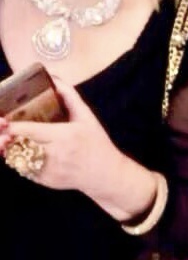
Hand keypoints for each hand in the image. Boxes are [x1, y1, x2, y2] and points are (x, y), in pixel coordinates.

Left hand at [1, 78, 155, 217]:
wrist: (106, 175)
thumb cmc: (96, 143)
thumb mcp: (87, 117)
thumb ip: (69, 96)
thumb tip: (53, 77)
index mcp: (64, 136)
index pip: (31, 131)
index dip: (13, 127)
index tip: (3, 121)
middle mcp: (55, 155)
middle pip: (21, 145)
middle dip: (6, 138)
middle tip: (2, 130)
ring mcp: (49, 170)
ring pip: (19, 159)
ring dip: (10, 149)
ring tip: (7, 140)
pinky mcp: (46, 181)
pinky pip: (25, 170)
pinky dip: (19, 160)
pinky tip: (20, 152)